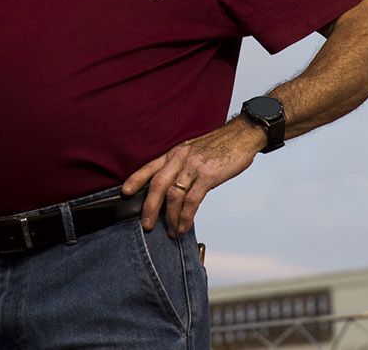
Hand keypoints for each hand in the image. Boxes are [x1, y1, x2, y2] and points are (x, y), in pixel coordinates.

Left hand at [121, 118, 262, 235]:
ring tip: (171, 231)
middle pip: (157, 185)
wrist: (242, 135)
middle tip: (146, 225)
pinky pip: (192, 200)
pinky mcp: (209, 176)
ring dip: (170, 217)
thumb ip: (181, 166)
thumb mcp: (193, 150)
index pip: (150, 167)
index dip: (136, 180)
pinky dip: (186, 216)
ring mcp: (194, 167)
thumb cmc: (219, 145)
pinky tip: (184, 226)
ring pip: (174, 195)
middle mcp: (181, 158)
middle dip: (149, 207)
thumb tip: (171, 189)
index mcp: (175, 152)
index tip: (125, 193)